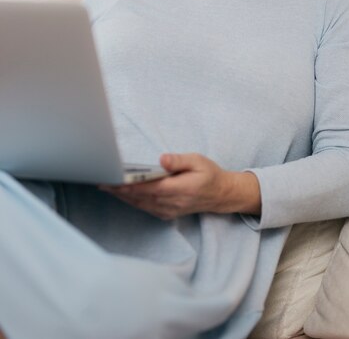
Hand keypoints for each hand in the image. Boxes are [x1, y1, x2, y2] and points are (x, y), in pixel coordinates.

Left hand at [99, 153, 260, 219]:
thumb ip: (179, 161)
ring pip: (141, 205)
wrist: (221, 195)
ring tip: (106, 187)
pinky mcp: (168, 214)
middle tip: (101, 181)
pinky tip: (122, 195)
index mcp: (180, 189)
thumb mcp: (198, 161)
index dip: (130, 185)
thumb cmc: (209, 174)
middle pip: (140, 197)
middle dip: (120, 190)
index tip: (114, 179)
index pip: (149, 188)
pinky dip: (132, 202)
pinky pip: (146, 208)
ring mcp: (170, 211)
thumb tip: (162, 159)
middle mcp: (173, 203)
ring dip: (122, 197)